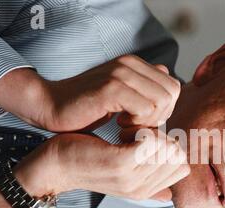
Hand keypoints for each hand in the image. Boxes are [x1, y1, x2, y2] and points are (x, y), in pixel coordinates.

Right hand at [0, 55, 179, 131]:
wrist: (51, 105)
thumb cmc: (88, 107)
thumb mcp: (121, 96)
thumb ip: (144, 86)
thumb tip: (167, 78)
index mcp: (135, 64)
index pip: (173, 86)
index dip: (164, 109)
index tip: (143, 120)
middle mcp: (130, 63)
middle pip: (171, 94)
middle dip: (160, 116)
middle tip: (137, 125)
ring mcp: (121, 73)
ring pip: (162, 102)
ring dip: (148, 122)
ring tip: (127, 127)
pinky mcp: (111, 88)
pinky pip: (145, 109)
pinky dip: (137, 124)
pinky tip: (119, 125)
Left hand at [13, 131, 189, 201]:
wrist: (55, 164)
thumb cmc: (89, 159)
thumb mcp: (123, 172)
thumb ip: (147, 177)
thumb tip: (170, 191)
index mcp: (145, 191)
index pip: (182, 167)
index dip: (170, 146)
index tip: (146, 138)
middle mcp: (142, 189)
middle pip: (178, 156)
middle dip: (163, 137)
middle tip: (136, 133)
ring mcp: (132, 178)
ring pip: (169, 147)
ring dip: (151, 131)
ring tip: (128, 131)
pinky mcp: (120, 163)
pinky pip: (152, 140)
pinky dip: (141, 127)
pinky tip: (123, 128)